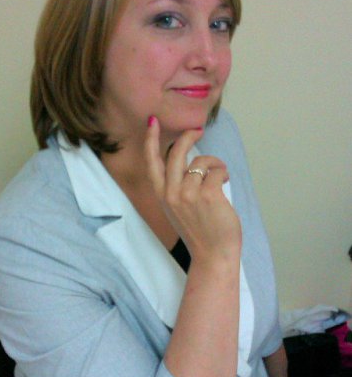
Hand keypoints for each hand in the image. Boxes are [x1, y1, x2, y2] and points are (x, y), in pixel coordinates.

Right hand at [144, 117, 241, 264]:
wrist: (213, 254)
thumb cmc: (199, 230)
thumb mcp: (178, 208)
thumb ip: (177, 186)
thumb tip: (189, 161)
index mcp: (162, 195)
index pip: (152, 162)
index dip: (151, 140)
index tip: (152, 122)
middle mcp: (171, 193)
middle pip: (176, 153)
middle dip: (187, 137)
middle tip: (197, 130)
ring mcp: (188, 194)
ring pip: (201, 162)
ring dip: (214, 165)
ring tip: (219, 178)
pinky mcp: (207, 194)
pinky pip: (217, 170)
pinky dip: (224, 173)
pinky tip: (225, 183)